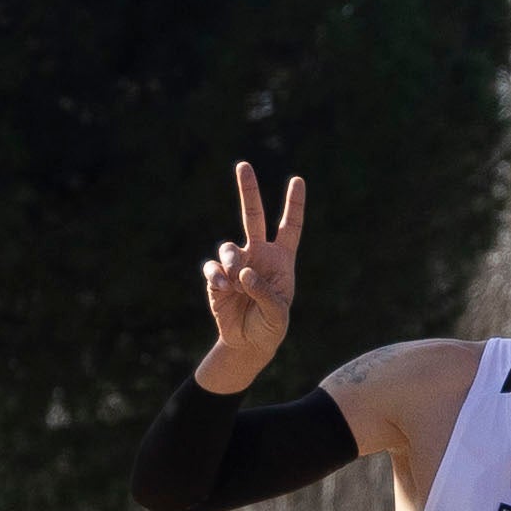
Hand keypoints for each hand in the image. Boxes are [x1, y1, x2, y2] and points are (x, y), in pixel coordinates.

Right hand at [197, 162, 304, 393]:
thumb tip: (243, 271)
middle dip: (248, 191)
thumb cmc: (270, 326)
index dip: (294, 205)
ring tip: (236, 281)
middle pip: (253, 216)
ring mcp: (236, 264)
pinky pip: (213, 267)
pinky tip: (224, 287)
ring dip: (232, 261)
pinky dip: (217, 276)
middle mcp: (258, 255)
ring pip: (228, 246)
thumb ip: (264, 291)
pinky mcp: (217, 278)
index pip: (289, 227)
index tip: (298, 180)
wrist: (248, 344)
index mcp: (281, 260)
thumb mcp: (277, 313)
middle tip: (243, 165)